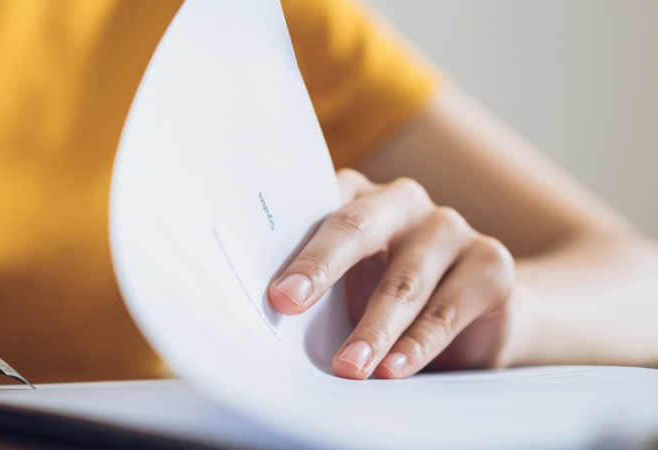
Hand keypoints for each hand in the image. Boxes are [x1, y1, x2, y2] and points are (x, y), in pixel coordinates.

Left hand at [267, 169, 514, 379]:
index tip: (271, 290)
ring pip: (403, 280)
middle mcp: (402, 201)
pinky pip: (447, 308)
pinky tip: (394, 369)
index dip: (291, 246)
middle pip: (356, 228)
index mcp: (355, 196)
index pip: (315, 209)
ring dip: (373, 328)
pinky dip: (417, 344)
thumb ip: (314, 290)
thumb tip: (269, 320)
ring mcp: (449, 227)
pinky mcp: (490, 262)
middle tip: (287, 305)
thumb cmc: (384, 298)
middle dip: (320, 268)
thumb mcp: (346, 289)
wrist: (476, 319)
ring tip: (348, 367)